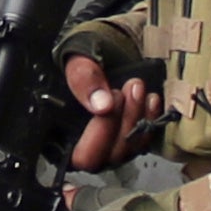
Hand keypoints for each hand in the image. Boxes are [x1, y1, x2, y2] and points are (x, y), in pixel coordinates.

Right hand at [63, 50, 163, 172]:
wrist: (98, 54)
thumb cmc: (81, 61)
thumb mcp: (77, 62)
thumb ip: (84, 80)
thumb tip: (102, 106)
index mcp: (59, 136)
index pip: (80, 156)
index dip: (97, 136)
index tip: (110, 102)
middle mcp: (83, 149)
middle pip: (107, 157)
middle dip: (122, 123)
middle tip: (129, 89)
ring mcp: (107, 148)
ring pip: (127, 151)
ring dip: (137, 119)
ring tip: (138, 87)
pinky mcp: (127, 141)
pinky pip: (143, 142)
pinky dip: (150, 121)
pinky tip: (151, 99)